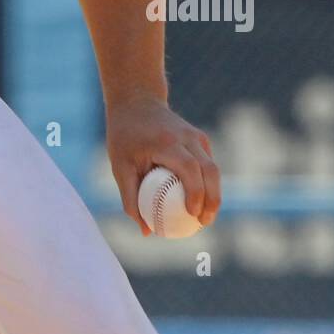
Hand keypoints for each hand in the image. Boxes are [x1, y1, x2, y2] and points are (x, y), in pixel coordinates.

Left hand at [104, 94, 220, 235]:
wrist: (136, 101)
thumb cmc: (125, 136)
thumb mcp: (120, 166)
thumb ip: (130, 198)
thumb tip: (146, 231)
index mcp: (167, 141)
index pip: (190, 168)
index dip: (196, 193)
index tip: (192, 215)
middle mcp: (187, 136)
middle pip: (210, 170)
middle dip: (212, 200)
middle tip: (203, 223)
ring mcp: (196, 136)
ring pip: (213, 168)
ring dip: (213, 194)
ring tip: (204, 218)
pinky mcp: (200, 138)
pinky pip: (208, 164)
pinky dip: (208, 184)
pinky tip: (200, 202)